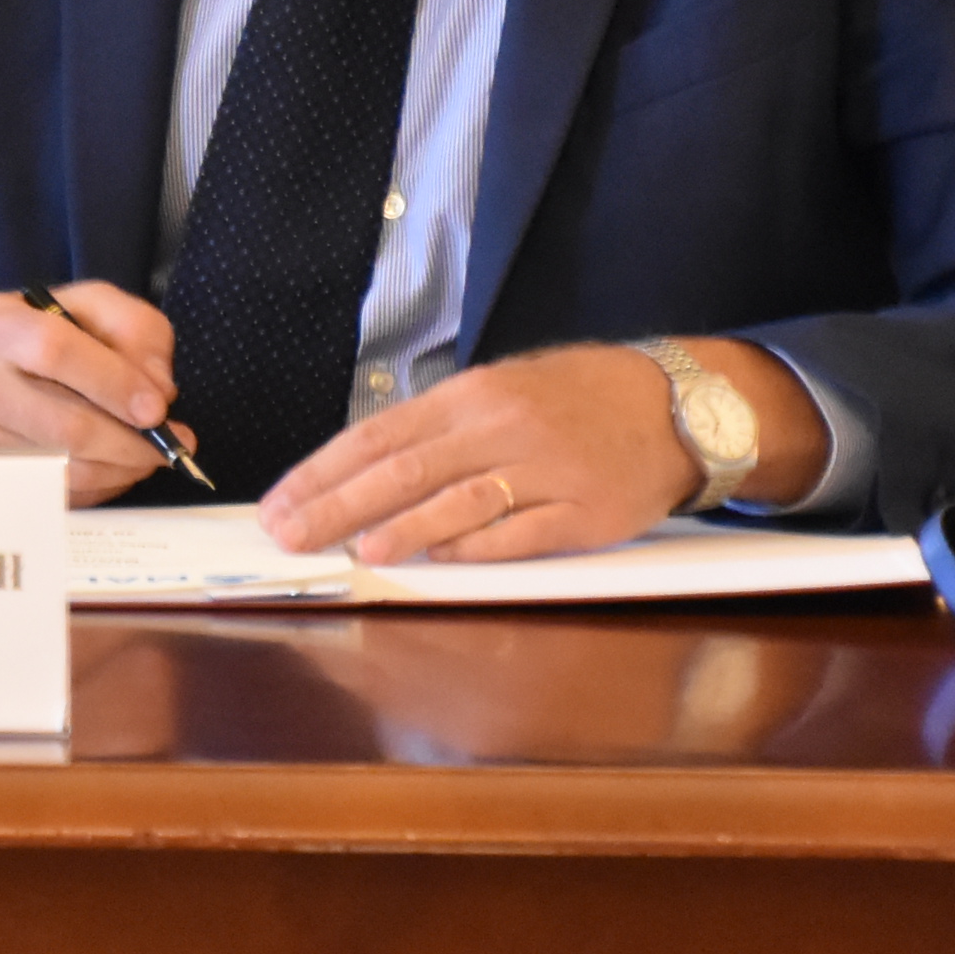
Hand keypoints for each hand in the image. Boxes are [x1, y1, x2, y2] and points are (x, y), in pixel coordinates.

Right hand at [0, 282, 194, 507]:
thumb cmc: (29, 339)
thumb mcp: (84, 306)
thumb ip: (133, 328)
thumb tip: (156, 389)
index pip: (53, 351)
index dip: (114, 383)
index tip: (156, 408)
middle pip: (62, 424)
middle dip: (128, 442)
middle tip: (168, 445)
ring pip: (61, 469)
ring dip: (118, 469)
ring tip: (145, 456)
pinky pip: (52, 494)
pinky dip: (96, 486)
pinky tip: (110, 467)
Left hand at [260, 338, 821, 563]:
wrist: (674, 403)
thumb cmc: (575, 398)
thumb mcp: (500, 391)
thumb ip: (438, 431)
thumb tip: (362, 472)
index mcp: (470, 396)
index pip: (377, 435)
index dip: (323, 472)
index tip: (279, 504)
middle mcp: (501, 428)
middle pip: (405, 469)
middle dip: (339, 506)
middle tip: (291, 536)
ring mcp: (544, 470)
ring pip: (459, 500)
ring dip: (404, 528)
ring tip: (357, 550)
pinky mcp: (585, 512)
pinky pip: (522, 532)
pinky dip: (478, 548)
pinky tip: (441, 562)